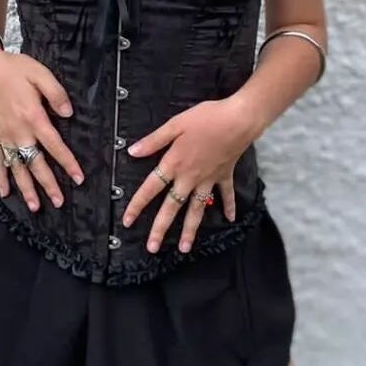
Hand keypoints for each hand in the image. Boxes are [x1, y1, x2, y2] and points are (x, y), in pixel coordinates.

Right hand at [0, 51, 84, 211]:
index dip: (67, 163)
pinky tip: (5, 192)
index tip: (78, 178)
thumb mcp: (41, 73)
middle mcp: (18, 131)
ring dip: (26, 188)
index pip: (54, 145)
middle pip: (35, 163)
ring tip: (35, 206)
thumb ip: (57, 94)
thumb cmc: (16, 69)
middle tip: (59, 202)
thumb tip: (68, 114)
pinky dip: (1, 177)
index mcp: (33, 117)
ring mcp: (4, 136)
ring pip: (17, 167)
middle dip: (48, 184)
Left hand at [122, 97, 254, 253]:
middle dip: (161, 228)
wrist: (238, 120)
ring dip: (191, 229)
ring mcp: (208, 179)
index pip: (151, 188)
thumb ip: (154, 140)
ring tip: (185, 248)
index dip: (137, 205)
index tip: (127, 221)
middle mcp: (190, 177)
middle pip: (172, 207)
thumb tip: (132, 152)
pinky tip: (230, 219)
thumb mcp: (175, 124)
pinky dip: (228, 206)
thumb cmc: (206, 118)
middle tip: (152, 248)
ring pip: (197, 209)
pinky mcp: (224, 175)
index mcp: (174, 163)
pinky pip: (225, 194)